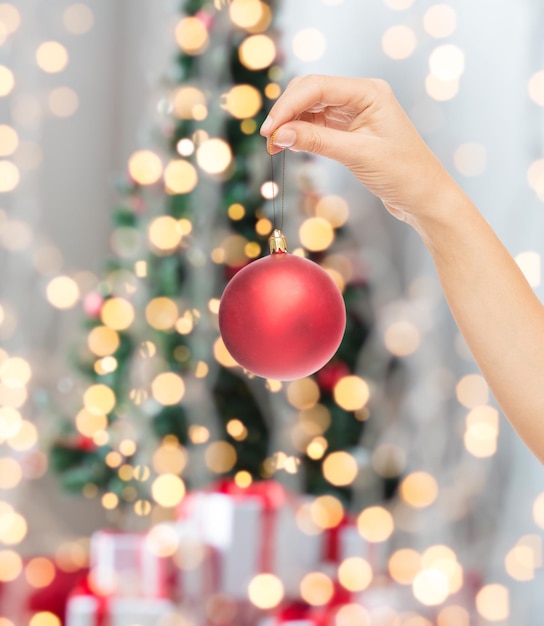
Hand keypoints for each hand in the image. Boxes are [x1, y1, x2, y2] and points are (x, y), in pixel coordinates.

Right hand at [260, 74, 456, 224]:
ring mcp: (355, 112)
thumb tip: (280, 134)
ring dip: (291, 124)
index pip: (318, 87)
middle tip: (269, 139)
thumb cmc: (402, 173)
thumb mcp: (357, 155)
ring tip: (275, 146)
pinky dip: (302, 133)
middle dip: (287, 113)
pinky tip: (291, 145)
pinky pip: (318, 124)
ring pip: (311, 108)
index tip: (269, 130)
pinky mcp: (350, 130)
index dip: (288, 106)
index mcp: (369, 92)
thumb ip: (317, 141)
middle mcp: (361, 96)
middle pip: (311, 91)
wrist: (423, 196)